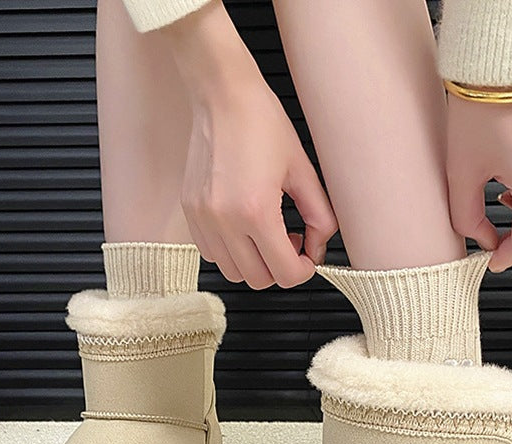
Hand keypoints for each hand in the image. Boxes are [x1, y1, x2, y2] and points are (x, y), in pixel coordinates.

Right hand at [160, 1, 337, 288]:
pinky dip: (232, 252)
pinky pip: (213, 254)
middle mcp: (225, 222)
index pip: (284, 274)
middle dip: (280, 268)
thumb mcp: (304, 171)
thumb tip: (318, 249)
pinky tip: (243, 227)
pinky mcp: (191, 214)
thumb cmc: (262, 124)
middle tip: (290, 240)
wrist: (221, 95)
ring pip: (234, 273)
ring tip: (266, 233)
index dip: (303, 271)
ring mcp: (203, 220)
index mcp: (257, 212)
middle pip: (259, 280)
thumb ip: (320, 217)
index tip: (308, 256)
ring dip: (255, 263)